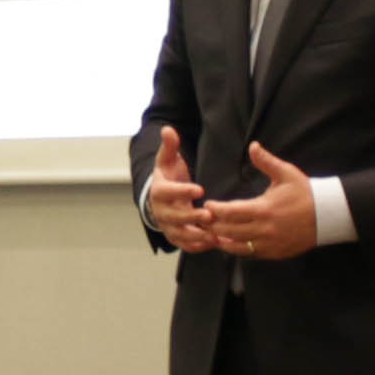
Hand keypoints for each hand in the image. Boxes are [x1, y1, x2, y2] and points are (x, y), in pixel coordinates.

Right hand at [141, 125, 209, 249]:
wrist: (161, 197)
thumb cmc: (168, 176)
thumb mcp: (167, 159)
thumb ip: (170, 146)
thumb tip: (168, 129)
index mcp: (159, 191)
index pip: (168, 192)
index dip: (182, 191)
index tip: (200, 189)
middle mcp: (160, 211)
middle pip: (174, 216)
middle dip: (192, 217)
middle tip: (210, 215)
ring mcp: (167, 226)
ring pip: (179, 234)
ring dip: (196, 236)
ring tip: (215, 234)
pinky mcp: (175, 236)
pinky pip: (185, 245)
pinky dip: (198, 246)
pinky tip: (213, 243)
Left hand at [199, 142, 325, 260]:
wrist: (328, 215)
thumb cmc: (305, 192)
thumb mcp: (286, 173)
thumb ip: (266, 161)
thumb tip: (253, 145)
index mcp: (264, 209)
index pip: (231, 212)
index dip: (216, 210)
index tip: (208, 205)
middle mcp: (264, 229)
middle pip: (229, 231)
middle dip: (213, 226)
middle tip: (202, 220)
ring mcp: (269, 244)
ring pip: (237, 247)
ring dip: (222, 240)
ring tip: (210, 234)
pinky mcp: (274, 253)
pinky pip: (250, 254)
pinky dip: (237, 249)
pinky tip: (229, 244)